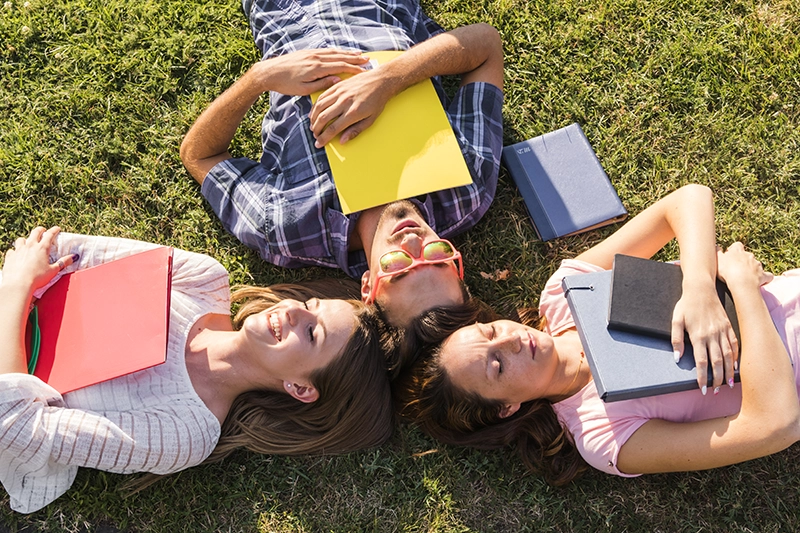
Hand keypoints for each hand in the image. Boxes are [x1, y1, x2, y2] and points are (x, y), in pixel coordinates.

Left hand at [1, 226, 75, 293]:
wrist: (18, 284)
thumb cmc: (36, 278)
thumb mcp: (53, 270)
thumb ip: (63, 262)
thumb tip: (73, 257)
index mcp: (42, 249)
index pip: (49, 235)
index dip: (54, 230)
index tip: (57, 229)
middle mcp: (30, 246)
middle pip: (35, 233)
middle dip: (40, 230)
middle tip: (43, 230)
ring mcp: (18, 250)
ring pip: (21, 239)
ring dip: (26, 239)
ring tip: (28, 242)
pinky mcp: (10, 257)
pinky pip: (12, 250)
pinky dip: (15, 251)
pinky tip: (17, 254)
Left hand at [253, 49, 368, 96]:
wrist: (269, 72)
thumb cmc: (286, 84)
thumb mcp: (304, 89)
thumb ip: (321, 84)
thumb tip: (336, 80)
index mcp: (316, 68)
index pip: (340, 66)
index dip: (354, 68)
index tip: (364, 70)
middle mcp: (316, 58)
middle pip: (339, 57)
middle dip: (354, 58)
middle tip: (367, 60)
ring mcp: (311, 53)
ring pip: (333, 52)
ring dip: (347, 53)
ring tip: (358, 55)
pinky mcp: (307, 52)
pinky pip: (326, 51)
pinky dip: (336, 51)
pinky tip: (341, 53)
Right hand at [309, 67, 394, 146]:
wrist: (380, 81)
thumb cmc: (377, 101)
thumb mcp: (370, 120)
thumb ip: (356, 130)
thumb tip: (342, 141)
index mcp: (353, 113)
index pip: (333, 128)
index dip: (324, 138)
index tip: (319, 144)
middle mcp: (344, 102)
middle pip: (323, 118)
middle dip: (316, 130)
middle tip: (315, 136)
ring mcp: (340, 93)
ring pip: (320, 107)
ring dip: (314, 118)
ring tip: (313, 126)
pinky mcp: (337, 86)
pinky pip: (322, 96)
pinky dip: (316, 106)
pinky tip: (314, 113)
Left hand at [671, 277, 737, 394]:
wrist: (701, 289)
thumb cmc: (686, 305)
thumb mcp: (676, 320)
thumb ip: (676, 340)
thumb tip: (677, 358)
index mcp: (698, 336)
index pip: (702, 362)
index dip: (702, 377)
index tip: (702, 389)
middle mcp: (712, 335)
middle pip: (717, 362)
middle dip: (717, 379)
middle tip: (716, 392)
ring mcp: (722, 331)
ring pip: (728, 356)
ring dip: (728, 372)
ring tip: (728, 384)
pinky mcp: (729, 327)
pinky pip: (735, 345)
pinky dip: (736, 357)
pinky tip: (736, 366)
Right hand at [716, 242, 772, 288]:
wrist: (741, 282)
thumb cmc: (727, 270)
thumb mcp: (717, 259)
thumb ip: (716, 252)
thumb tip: (716, 246)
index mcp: (738, 251)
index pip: (737, 245)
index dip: (734, 249)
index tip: (729, 255)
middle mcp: (749, 256)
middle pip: (747, 255)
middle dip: (743, 261)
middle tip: (735, 269)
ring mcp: (757, 265)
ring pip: (756, 265)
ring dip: (752, 269)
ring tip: (745, 277)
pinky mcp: (763, 275)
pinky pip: (767, 276)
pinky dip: (765, 278)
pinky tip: (762, 282)